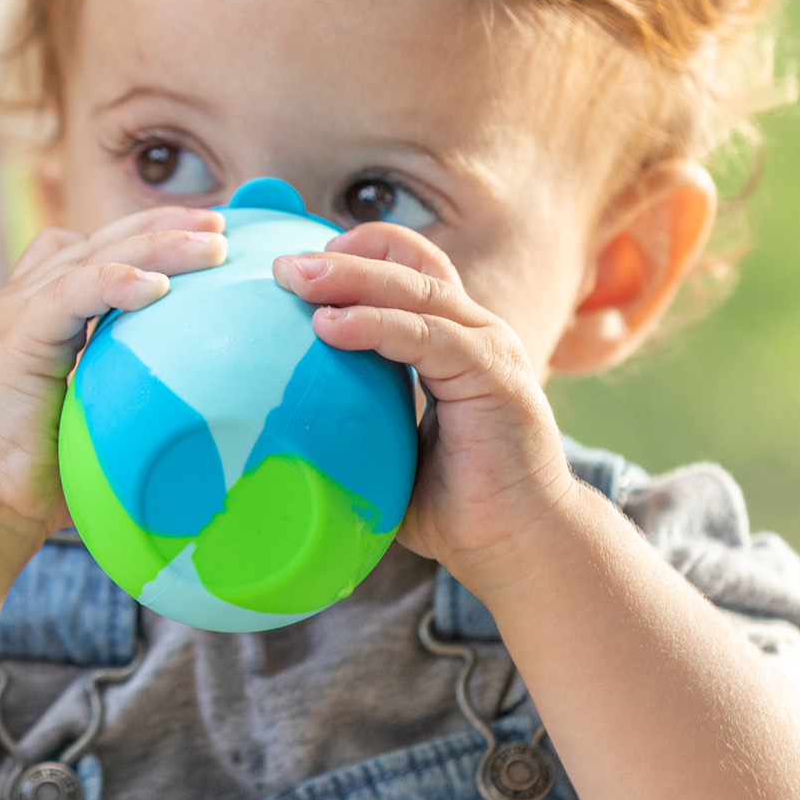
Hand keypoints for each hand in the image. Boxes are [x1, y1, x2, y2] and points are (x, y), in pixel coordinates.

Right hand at [0, 206, 224, 536]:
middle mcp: (23, 299)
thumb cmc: (39, 475)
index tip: (207, 236)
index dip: (150, 234)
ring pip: (94, 255)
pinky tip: (158, 287)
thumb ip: (126, 385)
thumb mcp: (94, 412)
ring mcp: (14, 311)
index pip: (96, 249)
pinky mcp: (13, 335)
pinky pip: (70, 292)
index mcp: (39, 312)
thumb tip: (199, 395)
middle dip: (164, 225)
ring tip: (211, 246)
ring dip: (157, 245)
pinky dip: (115, 281)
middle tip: (221, 225)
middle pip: (102, 238)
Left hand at [271, 221, 571, 574]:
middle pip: (405, 267)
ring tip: (296, 279)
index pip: (408, 269)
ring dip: (352, 279)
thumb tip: (280, 422)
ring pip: (414, 290)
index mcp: (453, 341)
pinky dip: (375, 325)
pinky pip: (425, 336)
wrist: (519, 545)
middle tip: (283, 266)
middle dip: (341, 258)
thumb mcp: (391, 448)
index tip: (300, 266)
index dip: (359, 255)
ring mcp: (488, 349)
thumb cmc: (455, 505)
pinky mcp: (493, 375)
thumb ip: (354, 418)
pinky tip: (330, 326)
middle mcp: (474, 333)